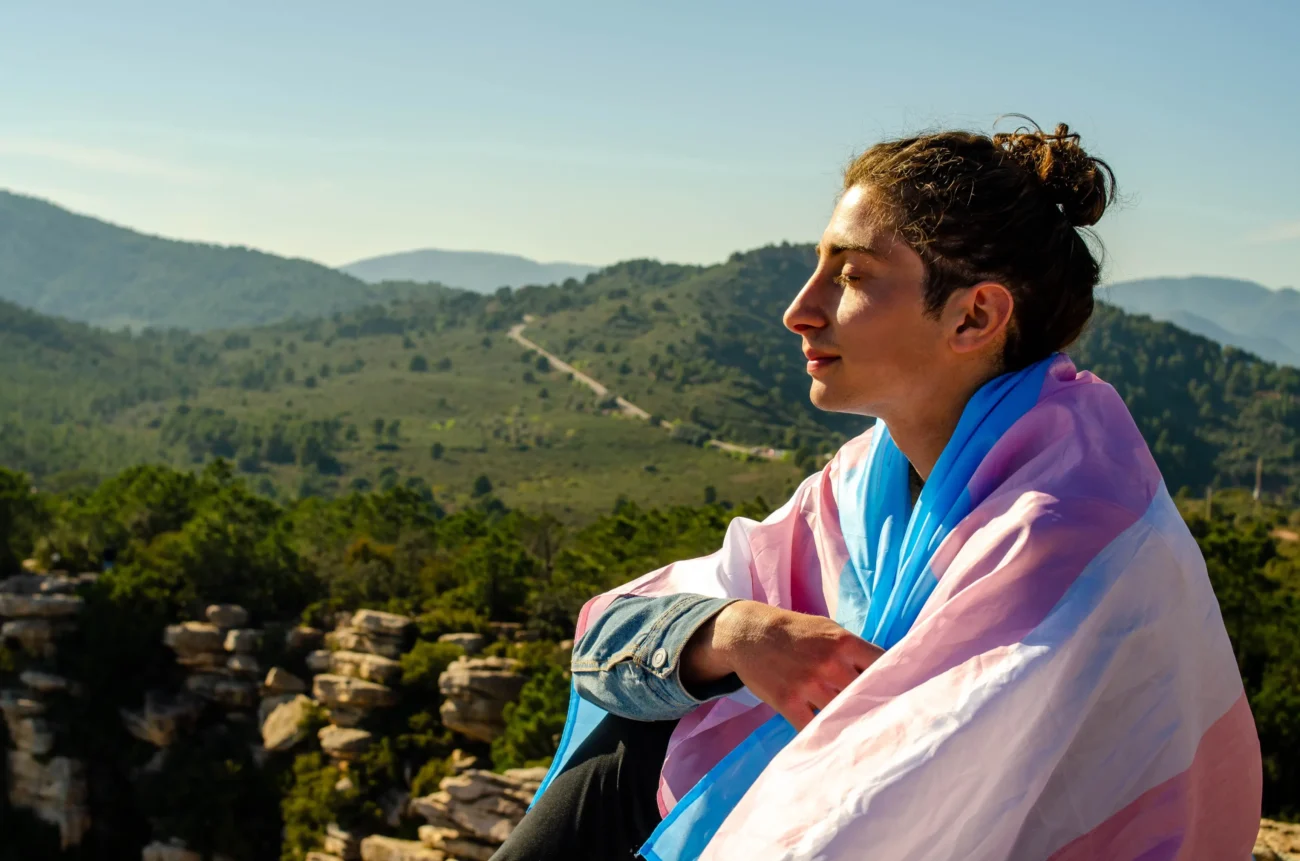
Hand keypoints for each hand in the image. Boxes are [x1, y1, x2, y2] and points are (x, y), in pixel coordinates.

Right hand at [681, 601, 882, 730]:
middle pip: (867, 695)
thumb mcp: (828, 629)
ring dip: (853, 726)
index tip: (907, 697)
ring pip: (843, 714)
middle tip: (895, 727)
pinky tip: (835, 744)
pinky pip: (813, 728)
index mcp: (844, 643)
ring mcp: (809, 684)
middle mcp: (830, 663)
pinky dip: (824, 737)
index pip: (884, 666)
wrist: (749, 634)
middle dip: (879, 709)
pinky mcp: (788, 702)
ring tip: (869, 742)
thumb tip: (885, 670)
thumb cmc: (794, 632)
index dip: (898, 682)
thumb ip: (854, 650)